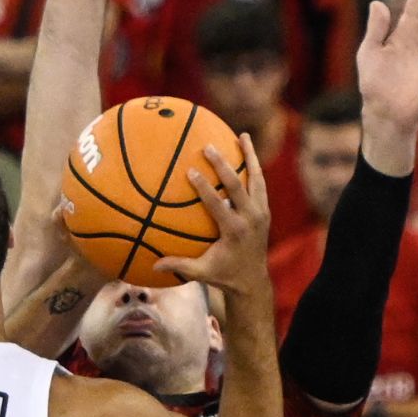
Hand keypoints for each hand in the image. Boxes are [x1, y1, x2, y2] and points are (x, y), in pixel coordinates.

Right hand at [154, 137, 269, 296]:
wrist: (253, 281)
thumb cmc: (224, 276)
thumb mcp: (202, 273)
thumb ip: (179, 266)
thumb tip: (153, 265)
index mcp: (234, 231)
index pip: (218, 204)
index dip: (205, 187)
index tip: (191, 171)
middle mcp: (250, 218)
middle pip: (238, 186)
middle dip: (223, 165)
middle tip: (208, 147)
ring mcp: (261, 212)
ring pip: (257, 178)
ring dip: (250, 156)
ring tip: (242, 135)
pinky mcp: (264, 209)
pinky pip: (260, 183)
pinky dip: (254, 166)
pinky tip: (246, 150)